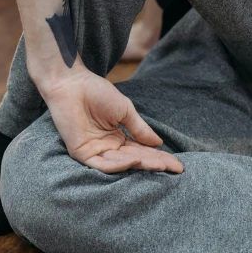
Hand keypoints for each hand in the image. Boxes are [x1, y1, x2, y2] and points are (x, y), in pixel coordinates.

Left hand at [42, 68, 183, 173]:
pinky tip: (134, 160)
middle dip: (155, 164)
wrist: (72, 83)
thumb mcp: (124, 110)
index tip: (178, 165)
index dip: (160, 157)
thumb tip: (159, 143)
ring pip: (121, 165)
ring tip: (158, 164)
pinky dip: (118, 164)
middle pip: (135, 160)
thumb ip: (139, 128)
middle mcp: (108, 148)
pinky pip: (102, 164)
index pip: (142, 151)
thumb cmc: (96, 92)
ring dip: (140, 165)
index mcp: (117, 138)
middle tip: (174, 169)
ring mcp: (95, 152)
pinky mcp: (82, 153)